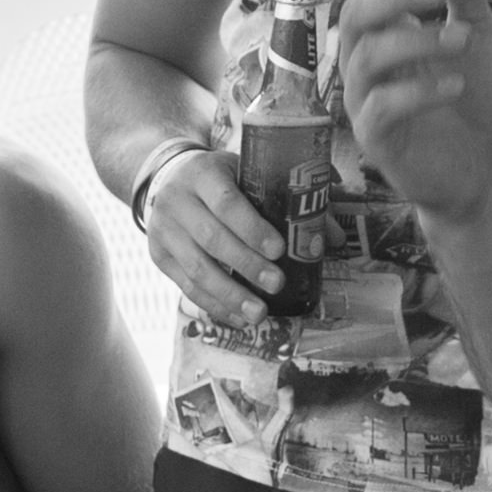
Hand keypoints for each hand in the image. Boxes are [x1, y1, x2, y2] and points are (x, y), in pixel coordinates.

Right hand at [136, 142, 287, 334]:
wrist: (168, 176)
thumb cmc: (222, 178)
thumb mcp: (248, 173)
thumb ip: (289, 199)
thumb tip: (332, 238)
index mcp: (203, 174)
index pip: (227, 203)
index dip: (252, 229)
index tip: (278, 250)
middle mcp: (176, 201)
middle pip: (212, 239)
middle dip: (247, 265)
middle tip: (277, 284)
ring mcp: (163, 230)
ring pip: (196, 269)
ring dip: (230, 295)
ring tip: (259, 314)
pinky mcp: (159, 255)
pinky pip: (186, 286)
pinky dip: (214, 305)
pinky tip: (238, 318)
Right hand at [337, 0, 491, 225]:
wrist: (476, 168)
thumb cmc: (467, 99)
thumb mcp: (477, 34)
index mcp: (386, 32)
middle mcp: (365, 61)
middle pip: (355, 14)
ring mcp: (364, 100)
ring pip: (368, 57)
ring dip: (417, 41)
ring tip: (461, 40)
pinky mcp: (375, 137)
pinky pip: (382, 106)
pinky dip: (420, 91)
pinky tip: (455, 84)